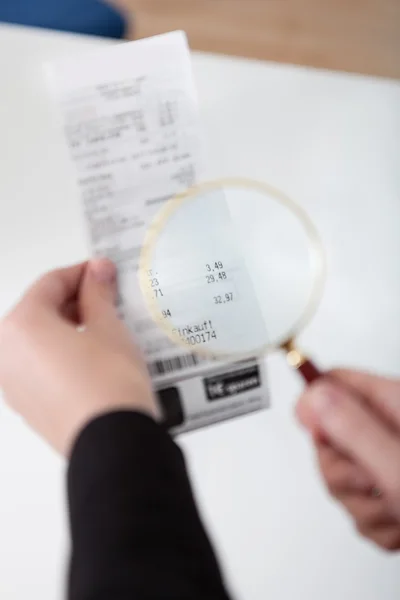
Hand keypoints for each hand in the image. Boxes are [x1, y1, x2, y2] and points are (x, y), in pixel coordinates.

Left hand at [0, 259, 159, 455]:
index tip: (102, 272)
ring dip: (69, 328)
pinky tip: (94, 357)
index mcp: (20, 326)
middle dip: (74, 301)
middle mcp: (6, 353)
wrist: (113, 440)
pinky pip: (41, 367)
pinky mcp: (27, 405)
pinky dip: (62, 354)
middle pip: (40, 311)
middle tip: (107, 298)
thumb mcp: (108, 327)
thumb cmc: (108, 384)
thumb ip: (98, 294)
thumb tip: (97, 273)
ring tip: (105, 329)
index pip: (50, 283)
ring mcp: (13, 383)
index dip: (81, 273)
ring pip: (39, 340)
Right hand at [297, 370, 399, 550]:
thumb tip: (312, 398)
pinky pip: (357, 509)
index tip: (325, 438)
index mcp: (394, 403)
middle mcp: (389, 428)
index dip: (317, 409)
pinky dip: (378, 524)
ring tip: (399, 507)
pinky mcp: (388, 492)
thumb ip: (355, 431)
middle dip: (348, 476)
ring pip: (341, 481)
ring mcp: (387, 461)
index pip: (333, 383)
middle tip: (378, 483)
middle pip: (329, 439)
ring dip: (368, 507)